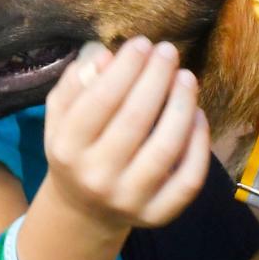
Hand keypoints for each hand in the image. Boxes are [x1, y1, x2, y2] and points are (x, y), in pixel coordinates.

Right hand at [42, 38, 209, 231]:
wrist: (84, 211)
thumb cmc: (75, 150)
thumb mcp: (59, 117)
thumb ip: (75, 84)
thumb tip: (105, 56)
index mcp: (66, 148)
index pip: (101, 100)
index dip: (126, 68)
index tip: (142, 44)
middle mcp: (96, 176)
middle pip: (135, 119)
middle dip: (156, 78)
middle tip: (168, 52)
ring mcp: (129, 199)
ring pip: (166, 148)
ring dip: (181, 105)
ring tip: (186, 77)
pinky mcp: (158, 215)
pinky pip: (188, 178)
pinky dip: (198, 144)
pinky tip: (197, 115)